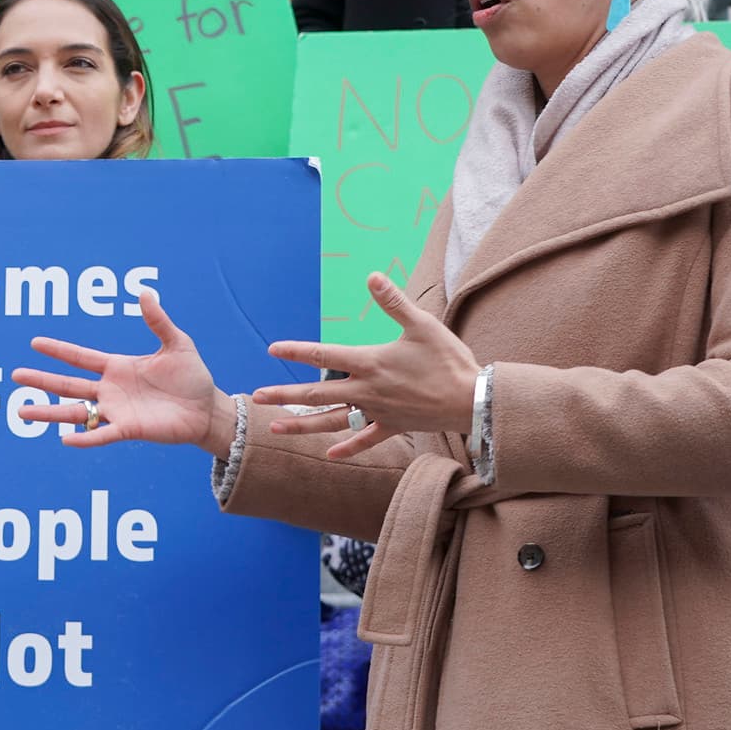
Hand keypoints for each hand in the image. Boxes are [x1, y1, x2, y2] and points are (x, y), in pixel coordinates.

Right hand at [12, 289, 238, 456]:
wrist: (208, 409)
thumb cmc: (192, 377)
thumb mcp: (177, 343)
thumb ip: (157, 321)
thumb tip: (143, 292)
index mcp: (117, 367)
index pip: (80, 357)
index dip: (58, 350)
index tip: (34, 342)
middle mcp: (110, 389)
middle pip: (67, 384)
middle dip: (41, 380)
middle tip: (15, 375)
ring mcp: (116, 411)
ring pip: (75, 412)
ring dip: (48, 412)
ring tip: (22, 411)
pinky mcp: (128, 429)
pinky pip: (101, 435)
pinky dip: (84, 438)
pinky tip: (64, 439)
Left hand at [250, 272, 477, 459]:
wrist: (473, 400)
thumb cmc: (449, 359)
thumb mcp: (422, 324)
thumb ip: (393, 301)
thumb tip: (372, 276)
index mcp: (370, 362)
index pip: (324, 355)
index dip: (297, 351)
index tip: (272, 349)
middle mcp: (367, 390)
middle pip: (317, 395)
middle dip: (284, 396)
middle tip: (256, 397)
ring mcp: (378, 412)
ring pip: (332, 422)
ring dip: (303, 426)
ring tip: (275, 429)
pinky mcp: (393, 426)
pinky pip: (365, 439)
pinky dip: (347, 447)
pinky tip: (330, 453)